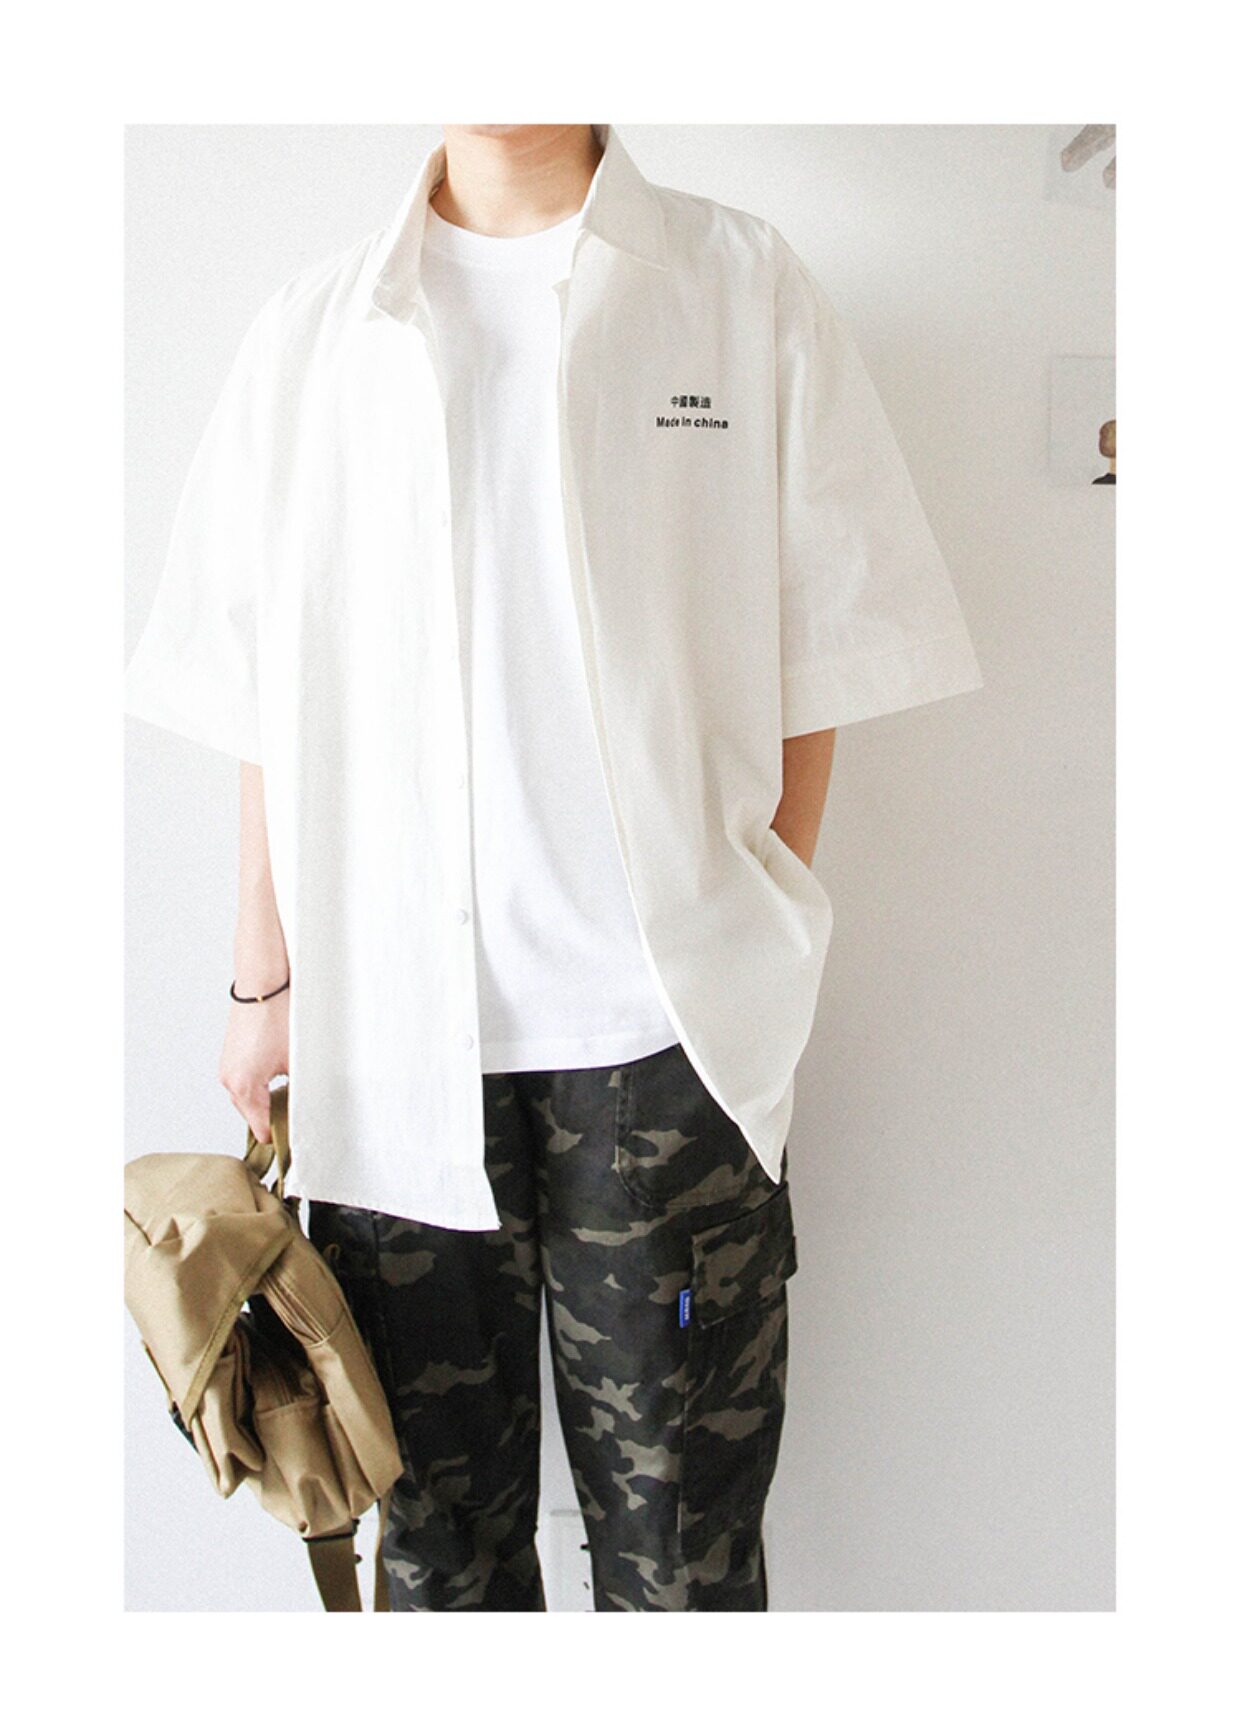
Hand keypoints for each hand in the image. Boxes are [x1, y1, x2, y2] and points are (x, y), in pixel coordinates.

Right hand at [219, 985, 289, 1145]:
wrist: (263, 983)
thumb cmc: (279, 1016)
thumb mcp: (298, 1061)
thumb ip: (300, 1091)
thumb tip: (308, 1110)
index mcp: (245, 1087)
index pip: (262, 1128)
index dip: (281, 1136)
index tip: (298, 1142)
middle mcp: (230, 1080)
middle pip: (254, 1116)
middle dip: (275, 1118)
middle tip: (300, 1119)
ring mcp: (228, 1068)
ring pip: (249, 1099)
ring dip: (268, 1101)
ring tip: (292, 1097)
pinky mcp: (231, 1057)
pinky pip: (245, 1083)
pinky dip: (261, 1086)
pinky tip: (281, 1078)